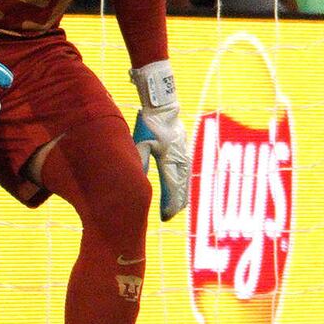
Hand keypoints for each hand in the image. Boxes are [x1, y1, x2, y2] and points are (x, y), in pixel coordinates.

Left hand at [133, 58, 191, 219]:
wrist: (163, 106)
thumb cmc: (149, 124)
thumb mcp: (141, 142)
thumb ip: (141, 161)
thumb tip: (138, 180)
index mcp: (170, 157)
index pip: (172, 186)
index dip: (169, 203)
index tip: (165, 217)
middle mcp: (180, 157)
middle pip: (181, 185)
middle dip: (176, 202)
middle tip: (170, 216)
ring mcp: (183, 153)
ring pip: (184, 179)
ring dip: (181, 194)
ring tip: (178, 208)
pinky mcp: (182, 150)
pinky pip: (184, 171)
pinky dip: (183, 183)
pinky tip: (181, 189)